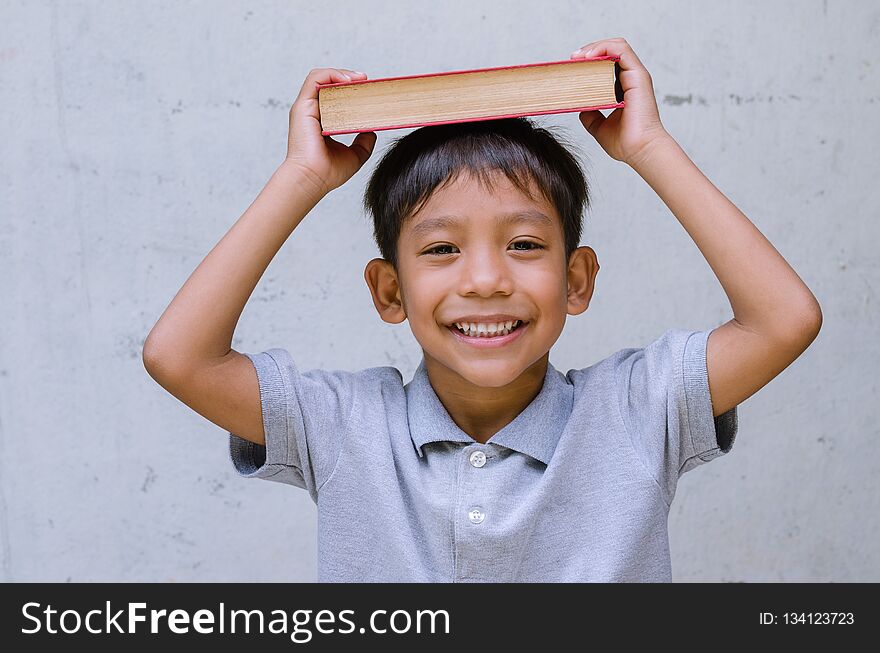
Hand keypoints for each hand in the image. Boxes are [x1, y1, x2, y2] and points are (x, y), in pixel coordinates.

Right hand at [284, 68, 377, 197]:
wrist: (314, 179)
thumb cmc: (328, 173)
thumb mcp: (354, 155)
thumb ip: (363, 143)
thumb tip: (372, 131)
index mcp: (322, 123)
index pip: (334, 97)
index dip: (350, 90)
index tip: (368, 91)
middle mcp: (312, 113)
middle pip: (328, 85)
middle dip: (348, 79)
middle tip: (366, 82)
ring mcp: (306, 108)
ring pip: (321, 78)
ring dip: (341, 74)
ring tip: (359, 79)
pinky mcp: (303, 106)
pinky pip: (315, 79)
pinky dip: (332, 75)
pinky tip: (348, 80)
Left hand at [570, 38, 670, 167]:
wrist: (639, 151)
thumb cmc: (626, 143)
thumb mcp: (599, 127)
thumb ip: (591, 116)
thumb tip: (579, 108)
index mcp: (623, 89)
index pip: (608, 64)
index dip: (590, 61)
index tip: (572, 66)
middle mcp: (631, 79)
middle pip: (611, 51)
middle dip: (590, 51)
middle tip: (572, 59)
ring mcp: (635, 76)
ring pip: (616, 46)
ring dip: (595, 47)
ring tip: (578, 56)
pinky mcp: (638, 75)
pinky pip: (621, 50)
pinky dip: (604, 48)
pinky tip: (588, 56)